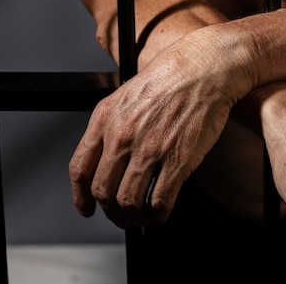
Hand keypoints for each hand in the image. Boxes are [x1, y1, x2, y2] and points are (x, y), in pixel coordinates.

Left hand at [68, 34, 242, 227]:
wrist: (205, 68)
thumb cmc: (172, 77)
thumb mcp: (127, 94)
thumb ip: (113, 125)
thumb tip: (109, 159)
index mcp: (105, 118)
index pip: (80, 169)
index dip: (81, 196)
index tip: (87, 207)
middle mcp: (123, 136)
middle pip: (103, 191)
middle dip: (111, 212)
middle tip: (121, 216)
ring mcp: (150, 149)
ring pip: (128, 202)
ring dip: (133, 217)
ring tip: (141, 217)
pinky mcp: (177, 160)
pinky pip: (159, 201)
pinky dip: (157, 215)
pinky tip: (160, 213)